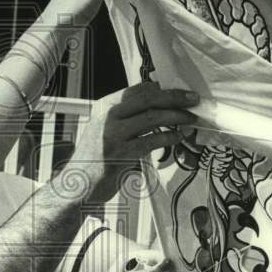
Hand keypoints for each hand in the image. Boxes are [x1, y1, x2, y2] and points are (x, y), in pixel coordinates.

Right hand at [62, 81, 198, 203]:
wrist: (78, 182)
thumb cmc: (96, 156)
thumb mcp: (107, 128)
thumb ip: (127, 115)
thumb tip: (158, 104)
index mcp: (106, 105)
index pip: (139, 89)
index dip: (163, 88)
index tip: (180, 92)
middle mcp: (108, 115)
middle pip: (148, 98)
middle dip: (174, 98)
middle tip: (193, 100)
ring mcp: (114, 134)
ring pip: (152, 117)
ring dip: (176, 117)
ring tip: (190, 119)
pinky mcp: (121, 153)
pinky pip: (152, 141)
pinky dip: (169, 138)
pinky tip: (178, 137)